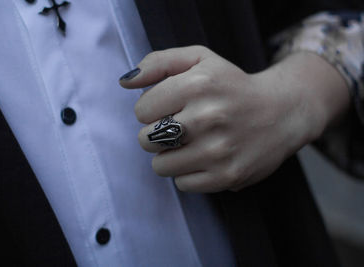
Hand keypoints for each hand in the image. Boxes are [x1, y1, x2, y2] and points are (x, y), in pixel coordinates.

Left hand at [120, 46, 348, 191]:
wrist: (282, 112)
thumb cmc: (233, 85)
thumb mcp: (200, 59)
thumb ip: (158, 63)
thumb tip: (125, 84)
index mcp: (197, 83)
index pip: (141, 110)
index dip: (151, 109)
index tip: (170, 108)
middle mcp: (208, 116)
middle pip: (146, 139)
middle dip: (156, 134)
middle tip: (179, 127)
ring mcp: (219, 150)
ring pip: (160, 166)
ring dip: (170, 156)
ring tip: (191, 144)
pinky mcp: (227, 176)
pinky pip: (182, 184)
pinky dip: (188, 173)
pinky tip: (205, 158)